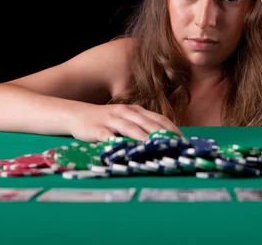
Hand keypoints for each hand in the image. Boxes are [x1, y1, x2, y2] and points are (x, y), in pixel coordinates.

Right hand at [69, 103, 183, 141]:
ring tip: (156, 148)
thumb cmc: (106, 121)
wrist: (77, 115)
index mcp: (136, 111)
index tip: (184, 141)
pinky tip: (127, 151)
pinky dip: (119, 143)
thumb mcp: (126, 120)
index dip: (172, 129)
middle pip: (148, 123)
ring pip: (131, 129)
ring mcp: (112, 120)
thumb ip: (142, 128)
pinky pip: (110, 137)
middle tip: (176, 147)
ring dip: (144, 138)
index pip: (159, 119)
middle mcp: (126, 113)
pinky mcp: (98, 129)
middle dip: (163, 135)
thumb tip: (162, 141)